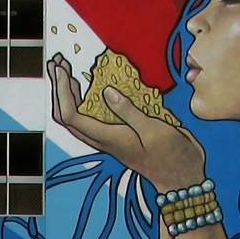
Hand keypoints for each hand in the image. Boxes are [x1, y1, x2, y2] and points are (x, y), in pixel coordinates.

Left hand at [48, 54, 206, 192]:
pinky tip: (89, 84)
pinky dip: (84, 98)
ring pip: (76, 116)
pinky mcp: (117, 134)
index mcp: (108, 138)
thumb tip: (106, 91)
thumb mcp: (153, 130)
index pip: (71, 116)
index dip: (62, 91)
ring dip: (67, 93)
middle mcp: (103, 139)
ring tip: (66, 68)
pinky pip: (91, 116)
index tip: (62, 69)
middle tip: (57, 62)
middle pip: (66, 116)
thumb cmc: (171, 156)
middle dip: (58, 88)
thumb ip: (129, 111)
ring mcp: (109, 137)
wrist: (182, 176)